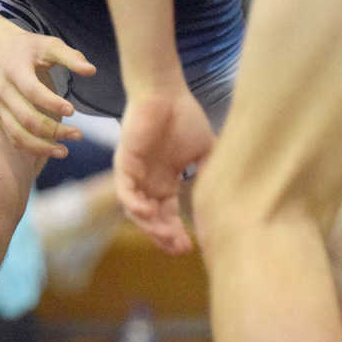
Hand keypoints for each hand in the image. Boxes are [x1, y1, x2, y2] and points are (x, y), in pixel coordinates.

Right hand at [0, 26, 96, 158]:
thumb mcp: (49, 44)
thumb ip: (71, 57)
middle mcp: (4, 92)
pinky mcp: (0, 116)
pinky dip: (31, 148)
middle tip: (78, 134)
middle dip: (52, 131)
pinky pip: (13, 138)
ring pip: (17, 134)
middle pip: (26, 118)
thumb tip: (92, 71)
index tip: (72, 110)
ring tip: (64, 151)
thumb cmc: (28, 47)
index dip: (52, 103)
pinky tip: (51, 150)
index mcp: (15, 71)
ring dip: (41, 147)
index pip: (32, 91)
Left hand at [114, 87, 213, 254]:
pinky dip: (134, 204)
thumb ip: (208, 173)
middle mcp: (149, 182)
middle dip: (164, 236)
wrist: (166, 92)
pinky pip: (125, 190)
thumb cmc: (185, 117)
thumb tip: (218, 200)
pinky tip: (148, 212)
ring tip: (166, 235)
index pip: (169, 213)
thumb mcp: (204, 150)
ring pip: (137, 210)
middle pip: (153, 218)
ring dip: (150, 225)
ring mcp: (135, 174)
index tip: (189, 247)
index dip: (177, 231)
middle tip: (178, 248)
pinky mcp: (124, 163)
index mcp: (166, 180)